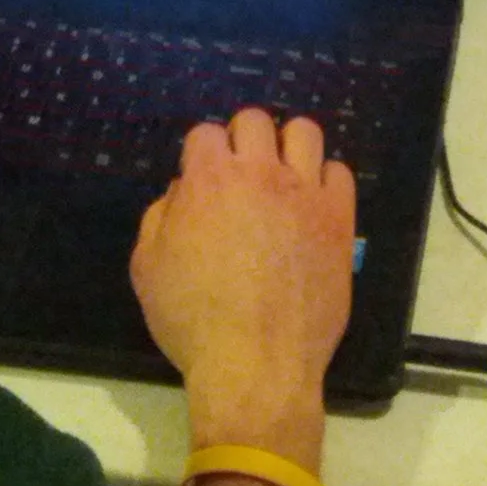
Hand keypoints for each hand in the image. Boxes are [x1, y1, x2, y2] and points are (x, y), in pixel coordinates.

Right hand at [131, 108, 355, 471]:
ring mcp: (305, 193)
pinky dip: (324, 181)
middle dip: (242, 140)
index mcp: (209, 180)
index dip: (200, 155)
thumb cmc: (193, 321)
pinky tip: (312, 205)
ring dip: (288, 146)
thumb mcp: (147, 269)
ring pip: (305, 132)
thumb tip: (182, 192)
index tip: (201, 180)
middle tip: (240, 175)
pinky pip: (339, 173)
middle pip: (255, 121)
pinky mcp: (338, 219)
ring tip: (281, 176)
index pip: (205, 132)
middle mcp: (260, 174)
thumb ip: (159, 217)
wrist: (256, 364)